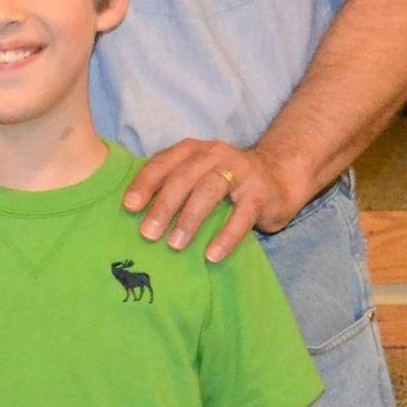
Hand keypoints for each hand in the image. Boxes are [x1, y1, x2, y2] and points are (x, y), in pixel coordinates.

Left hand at [124, 139, 311, 263]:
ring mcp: (239, 171)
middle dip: (163, 207)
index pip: (162, 164)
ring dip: (189, 220)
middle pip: (183, 178)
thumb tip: (134, 216)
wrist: (278, 177)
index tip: (129, 207)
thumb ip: (170, 186)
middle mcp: (214, 154)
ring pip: (209, 191)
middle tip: (147, 234)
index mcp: (191, 150)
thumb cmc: (223, 182)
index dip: (144, 184)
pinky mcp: (260, 192)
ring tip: (175, 245)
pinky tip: (212, 255)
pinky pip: (242, 215)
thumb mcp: (195, 177)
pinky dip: (226, 237)